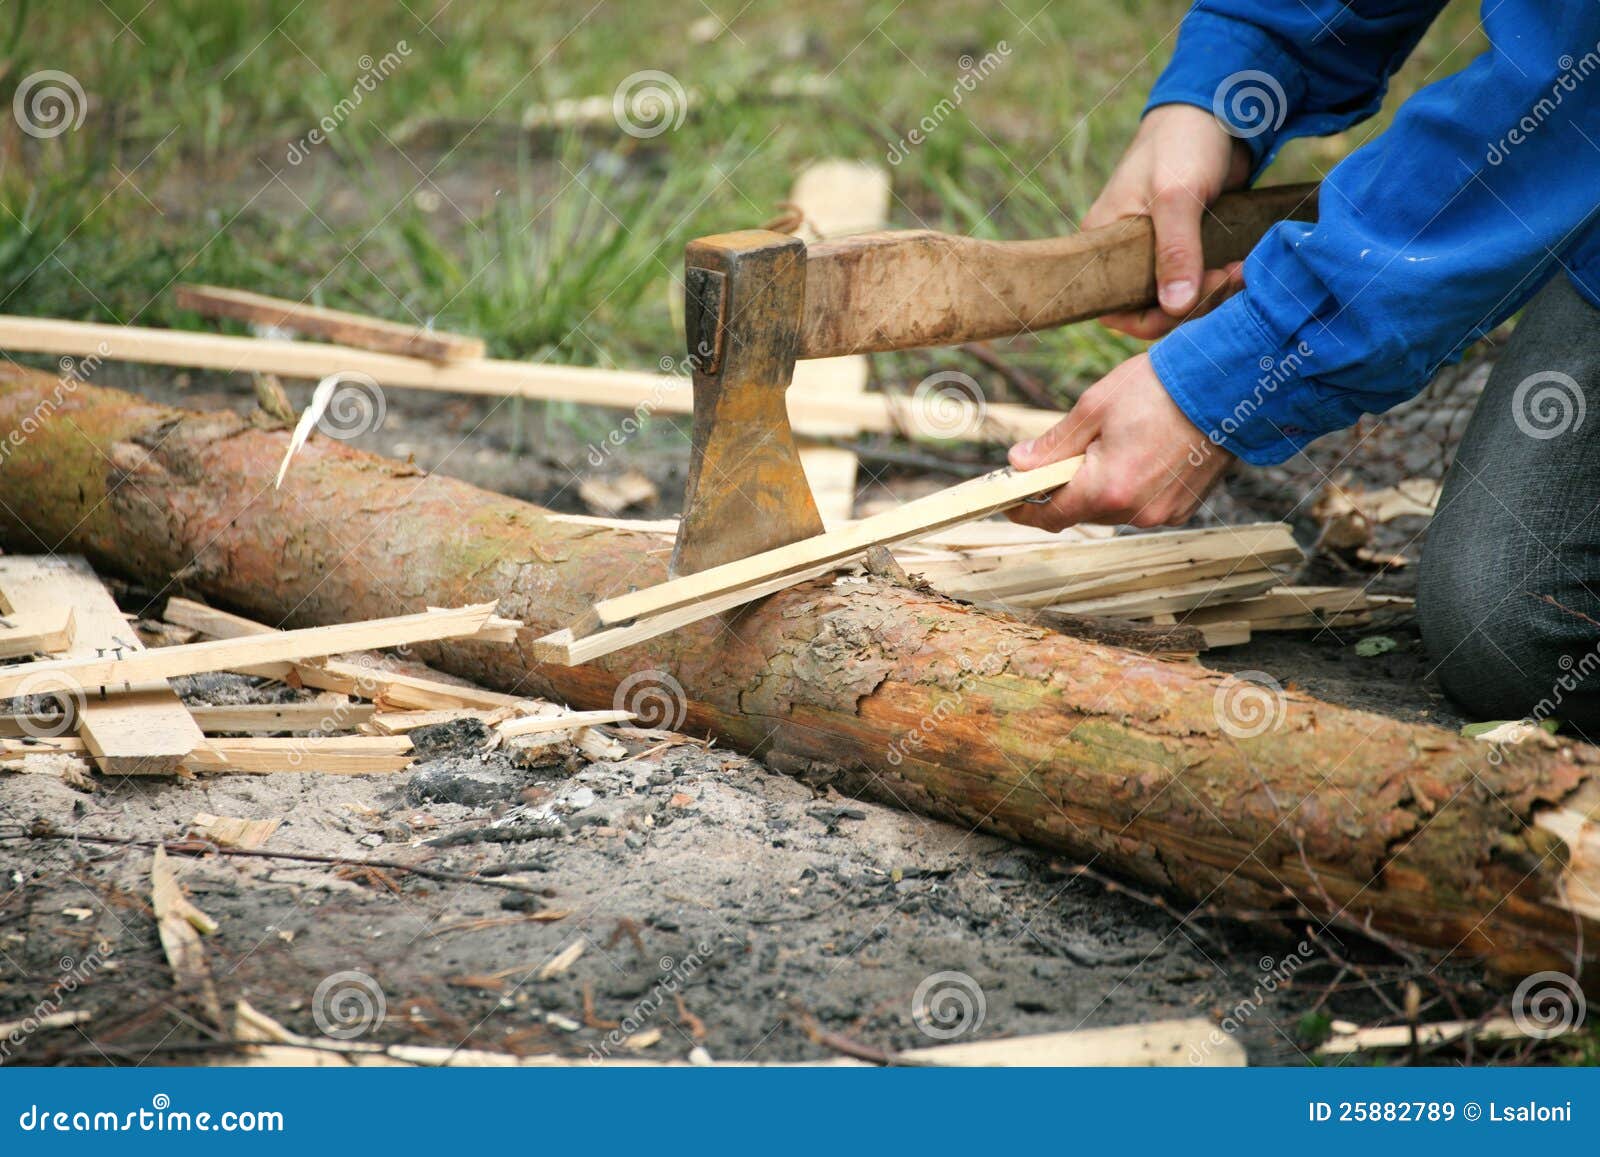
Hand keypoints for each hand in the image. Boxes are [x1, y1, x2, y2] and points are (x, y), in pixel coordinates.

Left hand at [1007, 353, 1231, 530]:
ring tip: (1112, 443)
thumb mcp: (1094, 407)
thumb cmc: (1160, 387)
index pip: (1050, 515)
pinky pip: (1142, 505)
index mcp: (1107, 489)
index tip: (1007, 500)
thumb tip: (1018, 464)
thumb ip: (1053, 444)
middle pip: (1081, 511)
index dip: (1024, 509)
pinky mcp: (1183, 508)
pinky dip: (1131, 486)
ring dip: (1101, 485)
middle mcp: (1135, 511)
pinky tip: (1142, 452)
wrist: (1228, 383)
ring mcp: (1163, 514)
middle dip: (1066, 486)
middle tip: (1062, 453)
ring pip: (1112, 508)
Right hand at [1084, 104, 1253, 339]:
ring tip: (1242, 270)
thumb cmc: (1182, 144)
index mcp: (1104, 246)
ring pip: (1180, 300)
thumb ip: (1175, 252)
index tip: (1197, 295)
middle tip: (1230, 277)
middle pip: (1153, 310)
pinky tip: (1242, 267)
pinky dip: (1220, 282)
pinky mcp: (1186, 249)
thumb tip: (1176, 306)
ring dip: (1213, 294)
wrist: (1217, 111)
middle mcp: (1125, 257)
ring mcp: (1157, 254)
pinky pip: (1198, 282)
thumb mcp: (1176, 196)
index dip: (1155, 318)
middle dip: (1194, 305)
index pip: (1116, 309)